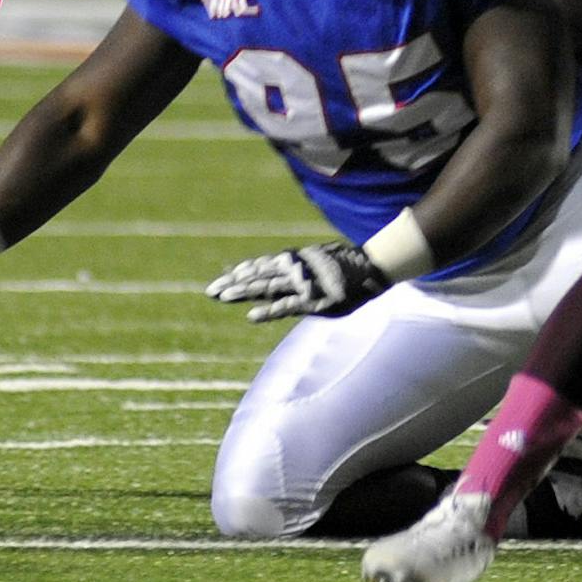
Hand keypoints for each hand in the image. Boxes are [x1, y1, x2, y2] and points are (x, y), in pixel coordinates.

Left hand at [205, 240, 389, 322]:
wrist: (372, 269)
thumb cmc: (345, 271)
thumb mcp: (317, 271)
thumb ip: (297, 275)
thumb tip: (281, 284)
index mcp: (294, 264)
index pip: (260, 269)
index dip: (239, 275)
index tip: (218, 284)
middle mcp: (294, 271)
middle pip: (258, 277)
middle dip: (233, 284)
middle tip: (209, 291)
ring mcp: (303, 284)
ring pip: (268, 287)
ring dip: (245, 292)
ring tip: (223, 298)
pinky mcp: (314, 300)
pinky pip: (288, 306)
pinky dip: (270, 311)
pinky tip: (253, 316)